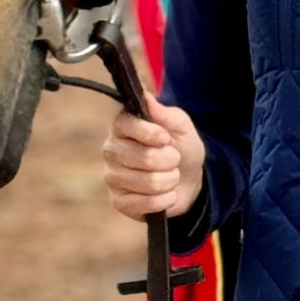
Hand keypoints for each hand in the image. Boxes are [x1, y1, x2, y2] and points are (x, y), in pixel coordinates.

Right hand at [102, 91, 205, 221]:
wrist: (188, 179)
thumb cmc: (181, 146)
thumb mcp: (180, 125)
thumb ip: (163, 112)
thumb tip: (145, 96)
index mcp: (122, 126)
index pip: (127, 125)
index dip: (151, 134)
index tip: (166, 138)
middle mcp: (111, 150)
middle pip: (144, 158)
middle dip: (170, 160)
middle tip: (173, 158)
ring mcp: (113, 177)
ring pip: (149, 182)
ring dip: (170, 180)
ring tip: (170, 176)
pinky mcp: (120, 202)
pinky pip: (145, 204)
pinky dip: (165, 200)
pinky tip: (165, 194)